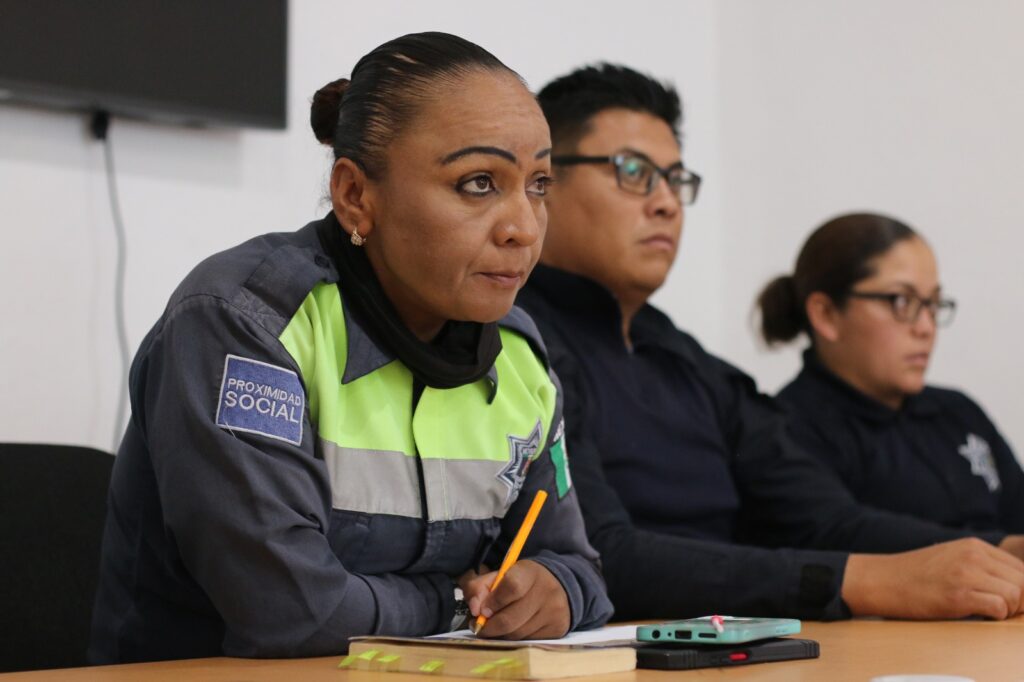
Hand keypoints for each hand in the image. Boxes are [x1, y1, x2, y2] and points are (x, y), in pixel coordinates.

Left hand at [458, 560, 570, 638]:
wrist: (557, 586)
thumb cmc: (522, 581)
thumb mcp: (499, 575)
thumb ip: (479, 587)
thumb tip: (474, 609)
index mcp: (530, 572)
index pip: (512, 587)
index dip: (493, 601)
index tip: (481, 610)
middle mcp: (546, 591)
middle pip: (510, 619)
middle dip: (489, 626)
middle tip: (480, 625)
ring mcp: (554, 612)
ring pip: (517, 634)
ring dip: (500, 634)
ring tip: (496, 626)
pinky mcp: (558, 628)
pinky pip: (527, 641)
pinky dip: (515, 638)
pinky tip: (513, 629)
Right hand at [842, 538, 1023, 618]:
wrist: (883, 580)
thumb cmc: (915, 575)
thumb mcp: (951, 557)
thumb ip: (980, 565)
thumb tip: (1014, 585)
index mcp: (974, 546)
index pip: (1020, 568)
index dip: (1021, 588)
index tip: (1009, 601)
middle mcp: (973, 556)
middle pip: (1023, 582)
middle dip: (1019, 601)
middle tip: (1001, 610)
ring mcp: (966, 574)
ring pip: (1017, 595)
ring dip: (1008, 609)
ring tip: (988, 611)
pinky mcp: (958, 595)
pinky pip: (999, 608)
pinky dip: (995, 616)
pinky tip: (978, 614)